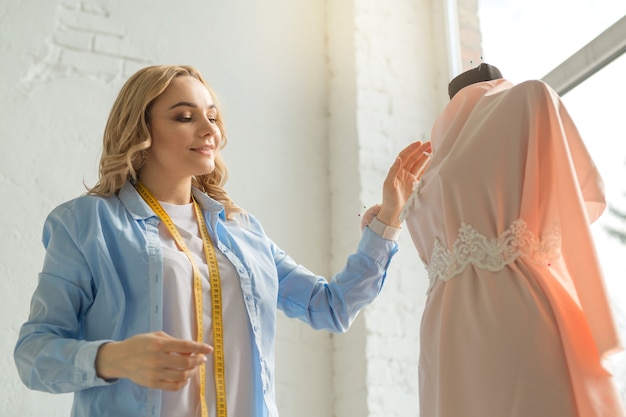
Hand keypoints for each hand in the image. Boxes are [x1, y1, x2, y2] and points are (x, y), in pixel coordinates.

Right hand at [95, 331, 212, 390]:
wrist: (120, 358)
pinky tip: (185, 376)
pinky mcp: (152, 384)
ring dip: (192, 371)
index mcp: (159, 344)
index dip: (200, 348)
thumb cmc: (140, 344)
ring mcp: (155, 373)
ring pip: (182, 376)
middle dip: (198, 361)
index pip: (186, 346)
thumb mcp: (156, 335)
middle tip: (201, 358)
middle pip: (186, 363)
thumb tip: (191, 350)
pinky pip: (174, 386)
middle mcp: (157, 359)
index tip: (210, 349)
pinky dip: (183, 382)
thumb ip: (174, 342)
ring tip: (194, 367)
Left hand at [366, 141, 431, 228]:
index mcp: (396, 171)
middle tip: (430, 143)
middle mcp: (403, 173)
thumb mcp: (388, 185)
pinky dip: (428, 167)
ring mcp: (410, 179)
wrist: (393, 214)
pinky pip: (423, 174)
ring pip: (419, 165)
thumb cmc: (388, 200)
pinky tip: (433, 162)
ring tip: (433, 149)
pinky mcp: (416, 186)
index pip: (404, 156)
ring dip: (425, 157)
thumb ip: (393, 171)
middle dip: (421, 150)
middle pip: (413, 158)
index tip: (419, 143)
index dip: (411, 149)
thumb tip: (398, 159)